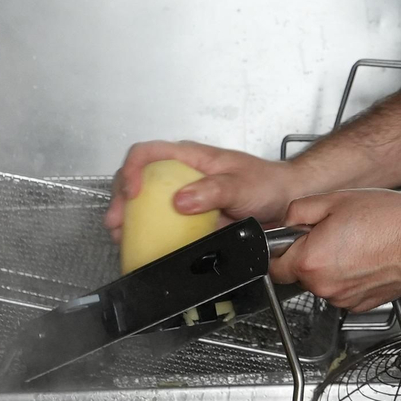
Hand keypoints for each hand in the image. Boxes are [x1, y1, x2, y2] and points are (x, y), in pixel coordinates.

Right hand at [104, 140, 299, 238]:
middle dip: (120, 199)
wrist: (284, 202)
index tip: (132, 192)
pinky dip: (148, 236)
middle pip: (138, 178)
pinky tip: (142, 248)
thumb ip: (214, 190)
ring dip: (128, 219)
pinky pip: (161, 226)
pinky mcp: (186, 219)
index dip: (133, 169)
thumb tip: (180, 200)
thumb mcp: (242, 184)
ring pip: (144, 203)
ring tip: (121, 237)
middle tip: (117, 222)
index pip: (149, 153)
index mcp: (190, 158)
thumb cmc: (267, 184)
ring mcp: (181, 196)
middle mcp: (179, 174)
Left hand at [267, 188, 400, 311]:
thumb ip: (298, 211)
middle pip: (298, 274)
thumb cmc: (391, 220)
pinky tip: (365, 258)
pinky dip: (348, 278)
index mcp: (311, 260)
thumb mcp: (337, 199)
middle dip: (309, 255)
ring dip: (329, 267)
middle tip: (333, 233)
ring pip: (321, 284)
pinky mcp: (360, 305)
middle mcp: (324, 285)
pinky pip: (342, 291)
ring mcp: (343, 298)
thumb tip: (285, 222)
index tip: (295, 239)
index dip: (282, 249)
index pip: (273, 265)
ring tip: (355, 244)